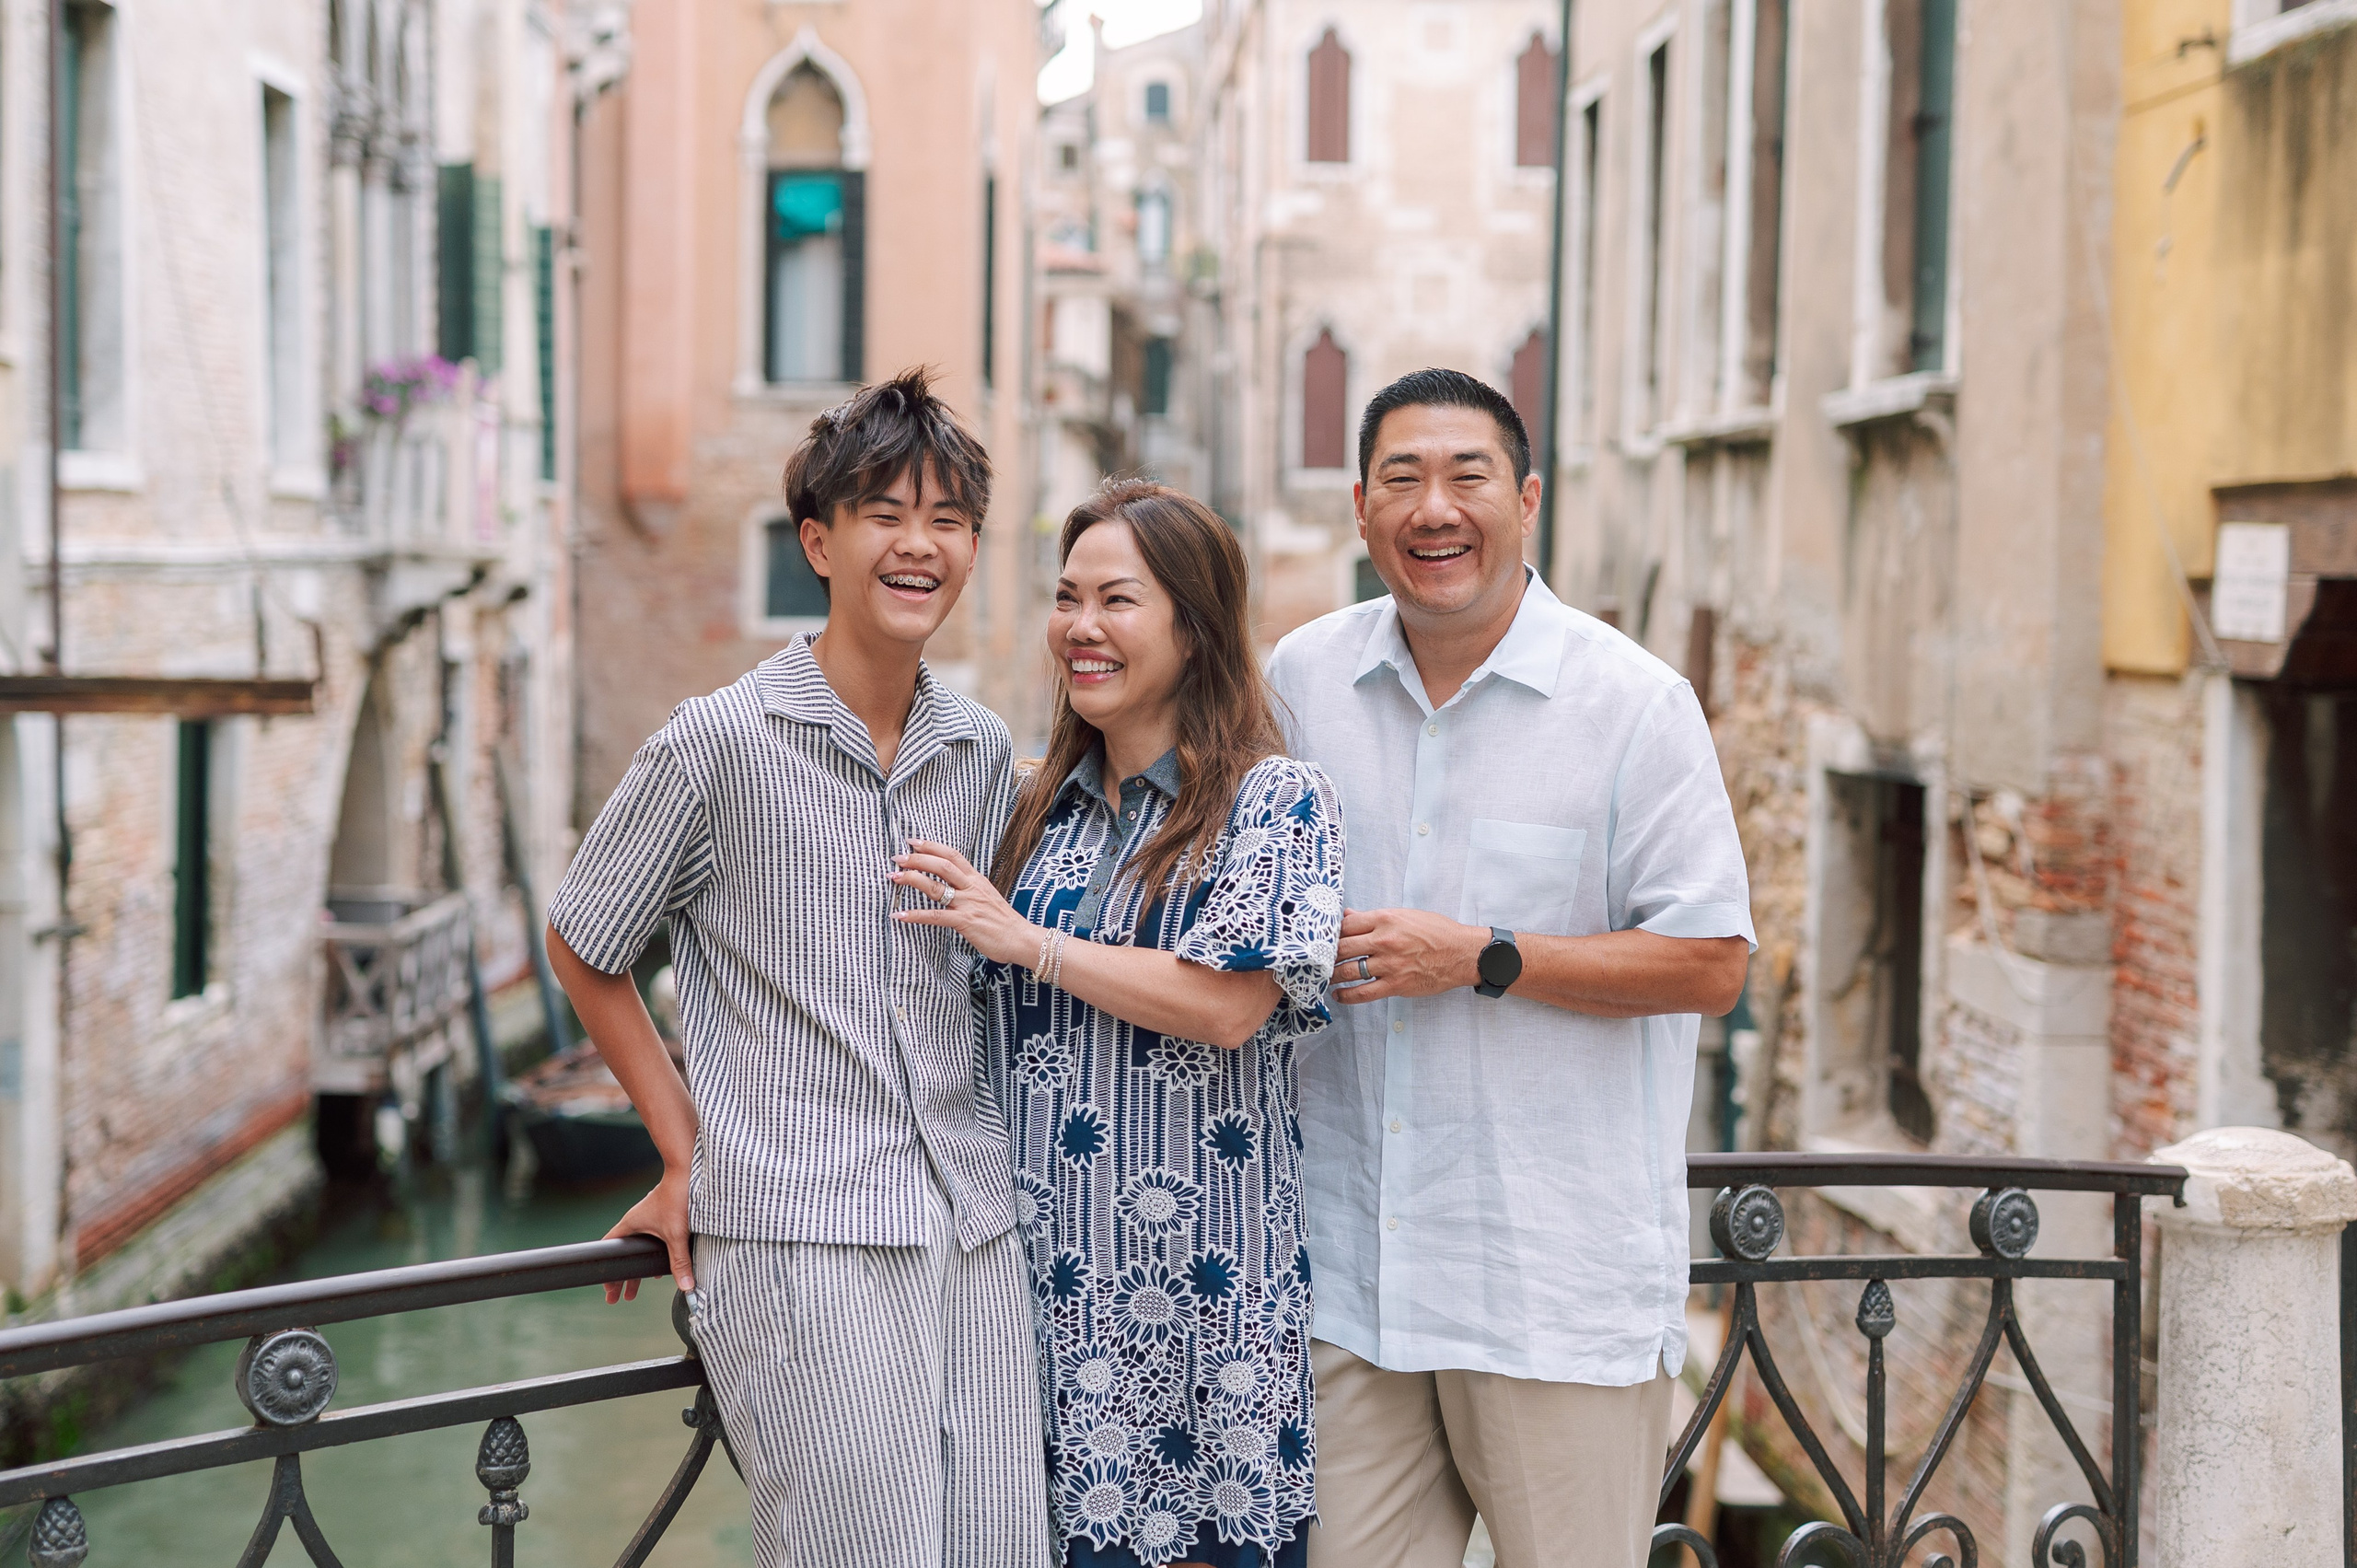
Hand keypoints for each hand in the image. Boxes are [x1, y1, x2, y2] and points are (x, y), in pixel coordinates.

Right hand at [603, 1169, 692, 1302]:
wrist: (688, 1169)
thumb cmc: (677, 1196)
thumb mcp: (677, 1233)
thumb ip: (680, 1262)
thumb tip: (686, 1287)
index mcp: (631, 1224)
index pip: (610, 1250)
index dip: (608, 1271)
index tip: (608, 1289)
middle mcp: (637, 1222)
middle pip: (624, 1256)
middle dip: (621, 1278)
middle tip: (616, 1299)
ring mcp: (650, 1219)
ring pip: (638, 1250)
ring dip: (637, 1269)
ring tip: (635, 1290)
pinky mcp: (663, 1216)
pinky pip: (651, 1242)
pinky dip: (651, 1257)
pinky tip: (659, 1270)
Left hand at [891, 840, 1038, 966]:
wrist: (1021, 938)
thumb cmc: (1003, 921)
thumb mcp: (987, 896)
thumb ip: (969, 888)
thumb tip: (951, 885)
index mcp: (976, 879)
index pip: (952, 855)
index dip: (931, 846)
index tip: (912, 841)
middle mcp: (971, 888)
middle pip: (941, 865)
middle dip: (917, 859)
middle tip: (897, 857)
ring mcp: (968, 904)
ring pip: (935, 887)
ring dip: (912, 880)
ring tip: (894, 877)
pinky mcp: (965, 922)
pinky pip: (936, 916)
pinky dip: (915, 915)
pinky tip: (900, 915)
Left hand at [1330, 907, 1485, 1003]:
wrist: (1462, 953)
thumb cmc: (1437, 932)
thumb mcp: (1405, 915)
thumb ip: (1374, 917)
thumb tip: (1348, 916)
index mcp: (1386, 919)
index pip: (1346, 925)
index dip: (1331, 932)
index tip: (1322, 938)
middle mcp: (1384, 940)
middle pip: (1342, 948)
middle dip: (1326, 955)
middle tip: (1316, 960)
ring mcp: (1389, 964)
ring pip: (1348, 971)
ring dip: (1332, 976)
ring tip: (1324, 977)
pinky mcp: (1395, 984)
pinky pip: (1364, 993)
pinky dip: (1347, 996)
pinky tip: (1339, 995)